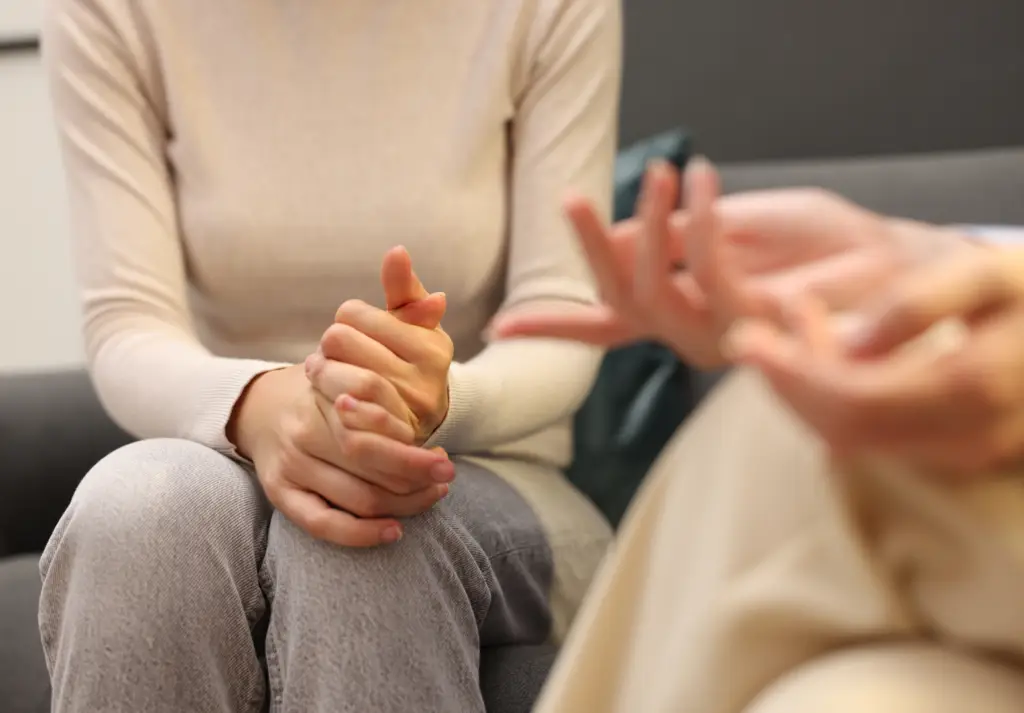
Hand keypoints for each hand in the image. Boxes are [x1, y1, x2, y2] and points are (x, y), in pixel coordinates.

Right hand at [230, 363, 453, 546]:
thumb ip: (385, 374)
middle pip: (374, 465)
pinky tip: (394, 531)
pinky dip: (362, 534)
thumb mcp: (348, 370)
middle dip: (419, 477)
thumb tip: (435, 346)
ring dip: (405, 503)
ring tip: (431, 495)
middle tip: (445, 477)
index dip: (416, 450)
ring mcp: (290, 465)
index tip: (443, 455)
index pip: (379, 429)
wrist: (258, 406)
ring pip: (359, 497)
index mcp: (325, 396)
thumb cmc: (321, 391)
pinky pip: (323, 524)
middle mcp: (305, 431)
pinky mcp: (279, 493)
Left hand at [310, 247, 453, 442]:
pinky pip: (343, 417)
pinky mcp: (384, 441)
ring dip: (320, 372)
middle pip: (340, 341)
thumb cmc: (412, 358)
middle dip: (329, 344)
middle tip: (329, 353)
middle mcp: (424, 382)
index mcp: (431, 347)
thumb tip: (396, 251)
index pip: (354, 314)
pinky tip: (330, 399)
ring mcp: (405, 414)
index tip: (352, 330)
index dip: (345, 319)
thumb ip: (403, 288)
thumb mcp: (414, 323)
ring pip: (336, 377)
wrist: (422, 419)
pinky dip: (328, 402)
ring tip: (323, 373)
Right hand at [492, 158, 973, 366]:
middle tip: (569, 194)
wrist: (884, 260)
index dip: (553, 326)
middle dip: (586, 250)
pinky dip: (699, 219)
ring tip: (663, 172)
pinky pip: (706, 271)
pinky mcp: (755, 322)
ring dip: (647, 227)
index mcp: (677, 310)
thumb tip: (615, 235)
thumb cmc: (811, 243)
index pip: (604, 324)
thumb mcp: (727, 225)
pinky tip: (704, 178)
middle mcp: (689, 332)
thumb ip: (673, 237)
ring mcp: (719, 334)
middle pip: (614, 303)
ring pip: (650, 294)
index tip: (499, 330)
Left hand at [729, 246, 1023, 474]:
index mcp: (967, 387)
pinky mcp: (959, 453)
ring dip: (805, 391)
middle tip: (755, 333)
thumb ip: (921, 305)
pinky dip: (836, 402)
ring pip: (854, 441)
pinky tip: (832, 354)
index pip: (848, 401)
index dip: (788, 373)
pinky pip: (878, 440)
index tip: (746, 336)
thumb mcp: (989, 274)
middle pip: (840, 429)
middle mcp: (963, 436)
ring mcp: (963, 453)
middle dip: (786, 384)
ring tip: (795, 326)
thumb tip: (851, 345)